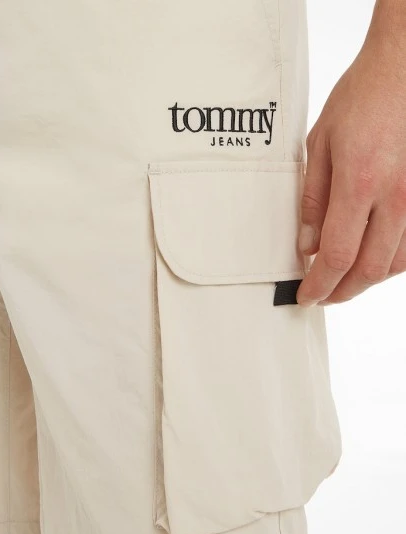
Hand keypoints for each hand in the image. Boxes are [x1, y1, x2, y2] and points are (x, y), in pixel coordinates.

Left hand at [296, 3, 405, 306]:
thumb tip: (306, 244)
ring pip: (395, 264)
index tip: (306, 295)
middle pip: (369, 270)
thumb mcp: (319, 145)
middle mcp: (395, 197)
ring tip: (343, 280)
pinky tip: (373, 259)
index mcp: (360, 183)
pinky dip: (390, 263)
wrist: (404, 70)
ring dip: (366, 280)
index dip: (319, 285)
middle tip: (323, 294)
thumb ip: (312, 200)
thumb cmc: (362, 99)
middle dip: (342, 292)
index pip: (337, 256)